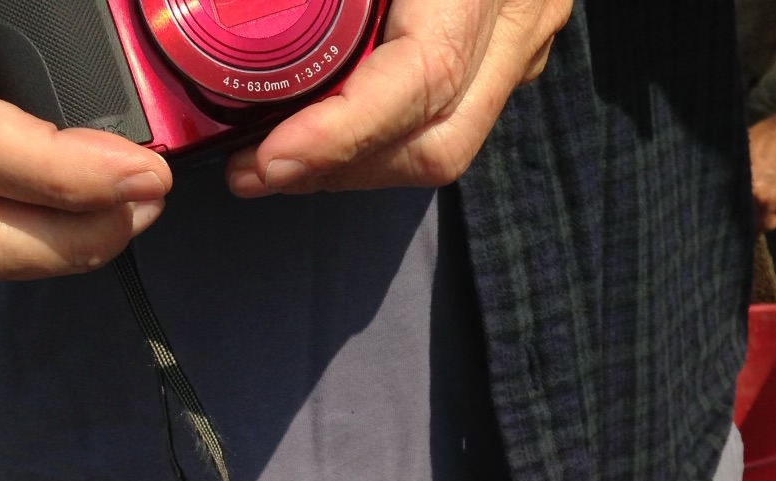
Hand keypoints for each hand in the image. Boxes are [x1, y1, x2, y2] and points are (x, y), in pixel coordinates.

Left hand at [226, 0, 570, 196]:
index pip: (422, 81)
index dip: (341, 133)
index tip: (268, 157)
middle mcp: (516, 10)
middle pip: (434, 141)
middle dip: (338, 169)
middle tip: (252, 169)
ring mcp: (522, 29)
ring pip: (444, 141)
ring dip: (356, 162)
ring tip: (276, 158)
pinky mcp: (512, 34)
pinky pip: (448, 108)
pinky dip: (381, 129)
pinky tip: (324, 123)